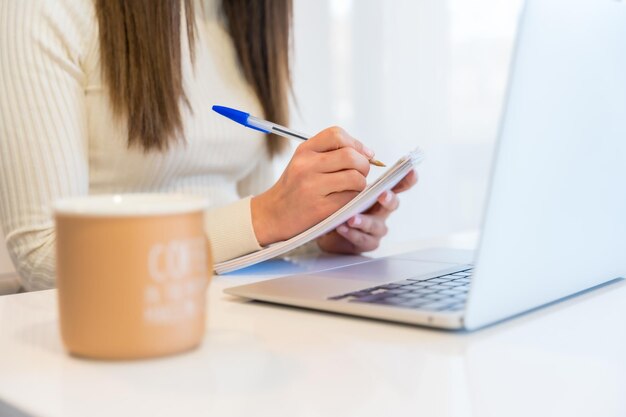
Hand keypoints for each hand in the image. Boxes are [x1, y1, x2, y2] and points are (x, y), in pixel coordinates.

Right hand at [252, 127, 375, 245]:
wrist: (273, 215)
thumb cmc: (294, 188)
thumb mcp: (303, 162)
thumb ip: (330, 153)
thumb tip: (368, 153)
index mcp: (304, 151)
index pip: (337, 135)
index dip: (357, 144)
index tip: (364, 154)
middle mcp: (306, 166)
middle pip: (351, 156)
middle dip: (364, 165)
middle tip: (361, 173)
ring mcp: (313, 188)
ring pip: (355, 178)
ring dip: (361, 183)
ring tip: (353, 188)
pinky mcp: (321, 208)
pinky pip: (350, 198)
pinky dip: (354, 199)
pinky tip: (345, 200)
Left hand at [316, 169, 417, 253]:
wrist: (327, 228)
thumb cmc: (340, 202)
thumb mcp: (346, 185)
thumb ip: (353, 172)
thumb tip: (356, 154)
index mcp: (380, 193)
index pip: (398, 183)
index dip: (407, 178)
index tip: (410, 170)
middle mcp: (382, 210)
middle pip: (393, 204)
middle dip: (389, 198)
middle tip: (382, 194)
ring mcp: (376, 228)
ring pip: (377, 226)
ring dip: (365, 221)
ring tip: (352, 218)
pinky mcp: (366, 242)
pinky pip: (363, 240)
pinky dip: (352, 233)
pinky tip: (342, 227)